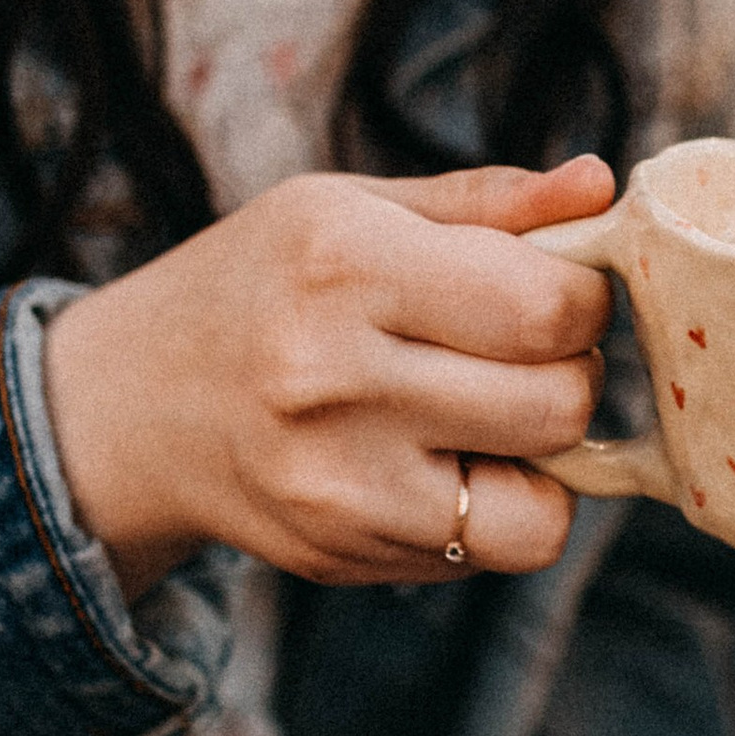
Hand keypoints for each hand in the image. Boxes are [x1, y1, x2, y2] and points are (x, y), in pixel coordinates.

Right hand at [42, 159, 614, 598]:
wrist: (133, 405)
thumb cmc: (264, 285)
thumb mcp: (353, 208)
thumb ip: (487, 204)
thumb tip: (601, 184)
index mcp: (343, 261)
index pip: (548, 306)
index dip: (585, 301)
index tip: (557, 291)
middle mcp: (332, 376)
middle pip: (559, 401)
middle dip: (569, 372)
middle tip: (522, 352)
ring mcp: (336, 481)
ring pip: (545, 501)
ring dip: (543, 454)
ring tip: (486, 410)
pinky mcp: (343, 551)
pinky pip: (498, 550)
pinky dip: (505, 512)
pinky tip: (450, 465)